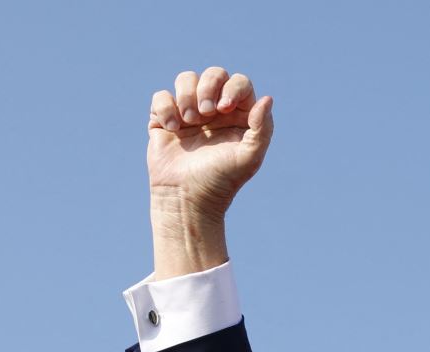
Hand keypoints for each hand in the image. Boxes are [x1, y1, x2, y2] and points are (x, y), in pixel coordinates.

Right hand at [146, 67, 273, 275]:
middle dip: (208, 86)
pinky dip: (166, 108)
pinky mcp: (165, 119)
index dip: (232, 88)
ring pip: (186, 78)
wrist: (188, 198)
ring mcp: (189, 113)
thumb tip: (267, 98)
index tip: (224, 108)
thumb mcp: (249, 157)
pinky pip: (162, 96)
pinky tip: (172, 129)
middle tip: (206, 113)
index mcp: (238, 116)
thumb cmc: (222, 180)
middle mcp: (215, 110)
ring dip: (187, 95)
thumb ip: (262, 128)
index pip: (239, 83)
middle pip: (213, 74)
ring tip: (189, 120)